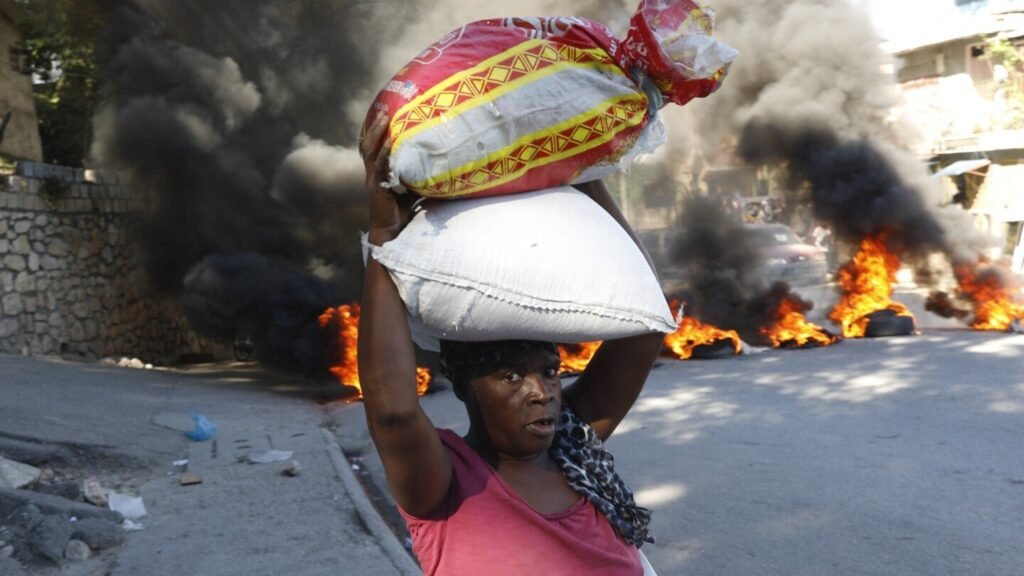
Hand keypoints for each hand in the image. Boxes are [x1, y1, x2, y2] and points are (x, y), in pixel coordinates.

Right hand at [361, 115, 416, 243]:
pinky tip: (390, 141)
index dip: (376, 132)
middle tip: (384, 109)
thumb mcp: (412, 190)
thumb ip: (419, 177)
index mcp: (378, 172)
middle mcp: (372, 173)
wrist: (391, 232)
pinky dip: (385, 152)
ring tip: (384, 118)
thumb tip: (441, 168)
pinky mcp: (376, 186)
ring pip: (371, 151)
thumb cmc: (401, 212)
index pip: (374, 148)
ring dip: (377, 133)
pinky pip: (379, 165)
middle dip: (375, 126)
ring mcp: (373, 179)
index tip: (384, 114)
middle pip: (370, 144)